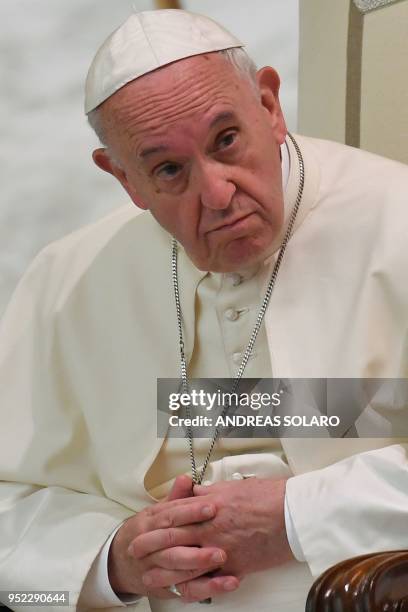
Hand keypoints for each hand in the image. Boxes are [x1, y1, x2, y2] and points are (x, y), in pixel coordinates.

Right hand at [108, 475, 238, 601]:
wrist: (120, 563)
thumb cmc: (146, 533)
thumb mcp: (157, 513)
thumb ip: (175, 498)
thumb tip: (186, 479)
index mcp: (149, 523)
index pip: (170, 515)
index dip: (191, 511)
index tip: (211, 507)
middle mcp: (149, 546)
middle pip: (171, 543)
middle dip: (196, 539)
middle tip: (220, 534)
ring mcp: (154, 568)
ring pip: (175, 567)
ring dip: (199, 564)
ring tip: (222, 559)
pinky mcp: (164, 587)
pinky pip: (185, 589)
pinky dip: (206, 587)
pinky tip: (223, 582)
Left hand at [131, 477, 293, 579]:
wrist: (292, 512)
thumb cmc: (266, 496)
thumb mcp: (232, 487)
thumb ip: (209, 492)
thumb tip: (193, 491)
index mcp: (209, 505)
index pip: (176, 514)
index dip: (157, 522)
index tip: (143, 526)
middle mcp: (211, 527)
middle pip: (174, 538)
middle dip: (152, 546)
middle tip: (134, 552)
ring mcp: (222, 548)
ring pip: (187, 563)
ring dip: (166, 572)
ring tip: (150, 578)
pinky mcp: (236, 566)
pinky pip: (211, 580)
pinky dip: (195, 588)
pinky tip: (184, 592)